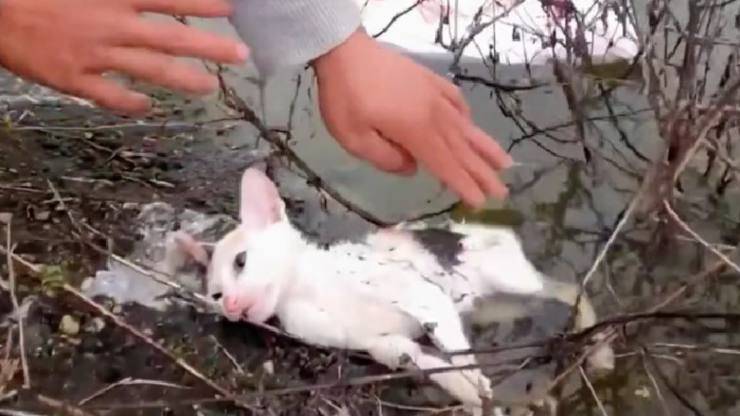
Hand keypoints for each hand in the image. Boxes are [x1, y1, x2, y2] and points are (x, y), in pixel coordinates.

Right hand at [0, 0, 247, 113]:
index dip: (202, 4)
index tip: (231, 8)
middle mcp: (111, 25)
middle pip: (171, 38)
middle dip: (210, 47)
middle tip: (241, 55)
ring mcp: (95, 55)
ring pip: (150, 70)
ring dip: (184, 79)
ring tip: (209, 87)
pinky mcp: (74, 80)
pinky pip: (111, 97)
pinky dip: (132, 103)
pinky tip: (149, 107)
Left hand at [311, 29, 511, 208]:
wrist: (344, 51)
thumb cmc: (345, 97)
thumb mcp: (353, 137)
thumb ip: (385, 158)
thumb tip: (412, 168)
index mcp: (415, 132)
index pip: (446, 165)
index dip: (464, 185)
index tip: (481, 203)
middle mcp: (433, 115)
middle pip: (461, 150)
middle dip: (482, 173)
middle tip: (502, 192)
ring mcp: (434, 95)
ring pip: (466, 127)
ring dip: (485, 147)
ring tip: (505, 164)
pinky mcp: (429, 81)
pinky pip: (456, 101)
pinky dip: (466, 116)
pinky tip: (470, 124)